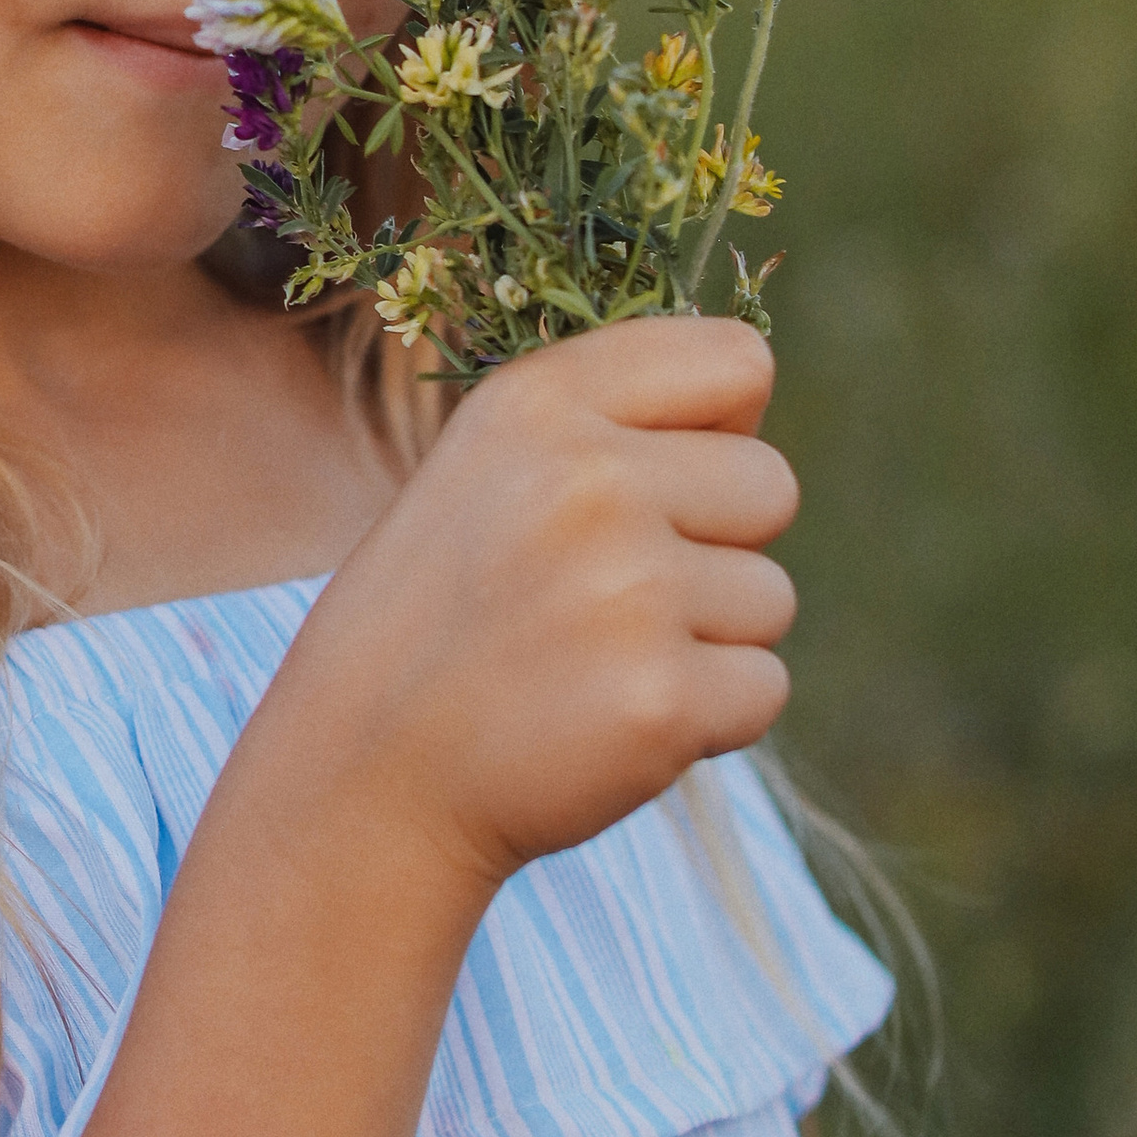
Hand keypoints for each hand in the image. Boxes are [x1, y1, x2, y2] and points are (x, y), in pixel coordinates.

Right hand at [292, 312, 797, 900]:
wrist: (365, 776)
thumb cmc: (443, 617)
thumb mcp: (488, 469)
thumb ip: (611, 427)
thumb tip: (750, 436)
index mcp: (539, 403)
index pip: (739, 360)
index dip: (720, 432)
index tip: (659, 486)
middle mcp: (588, 479)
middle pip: (771, 486)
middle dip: (718, 549)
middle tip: (612, 601)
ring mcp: (630, 589)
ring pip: (770, 598)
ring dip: (707, 643)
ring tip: (594, 665)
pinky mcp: (661, 698)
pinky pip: (763, 689)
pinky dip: (709, 720)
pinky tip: (610, 722)